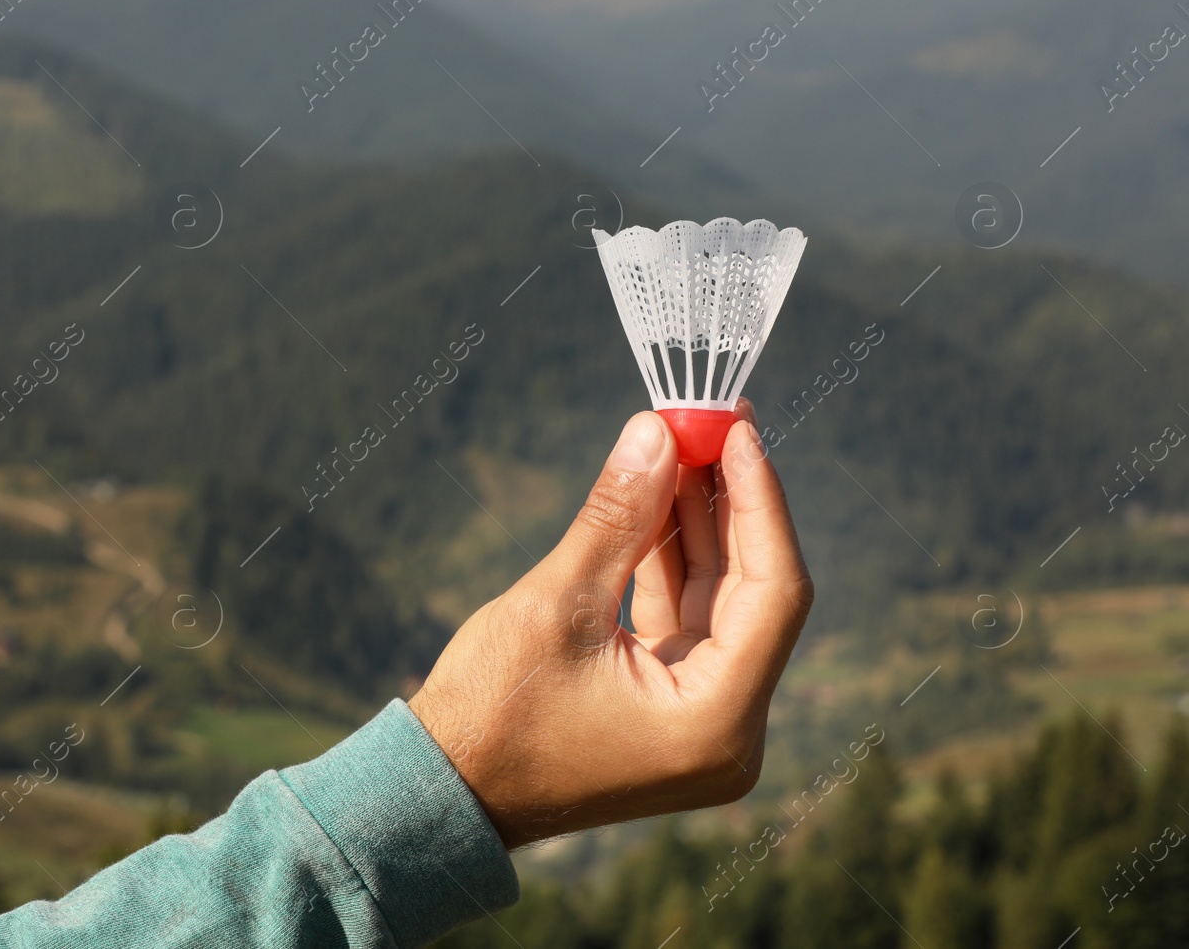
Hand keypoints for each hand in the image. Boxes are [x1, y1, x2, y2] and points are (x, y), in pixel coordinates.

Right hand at [407, 400, 812, 848]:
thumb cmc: (492, 713)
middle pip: (754, 593)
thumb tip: (656, 432)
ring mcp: (699, 723)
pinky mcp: (668, 709)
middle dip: (729, 502)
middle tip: (710, 421)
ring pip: (719, 600)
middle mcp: (726, 731)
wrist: (441, 792)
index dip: (759, 501)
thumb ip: (616, 517)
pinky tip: (658, 494)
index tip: (737, 430)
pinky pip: (686, 620)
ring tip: (680, 442)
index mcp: (715, 722)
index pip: (773, 592)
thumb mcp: (557, 603)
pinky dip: (670, 561)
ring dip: (697, 523)